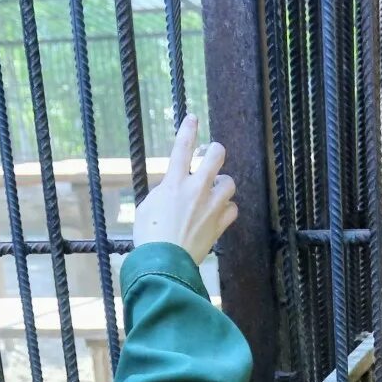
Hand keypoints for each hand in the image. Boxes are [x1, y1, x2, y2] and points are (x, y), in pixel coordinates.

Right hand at [133, 114, 238, 264]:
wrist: (164, 262)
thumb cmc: (149, 236)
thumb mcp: (148, 207)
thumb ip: (164, 193)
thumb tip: (173, 191)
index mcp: (174, 183)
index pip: (182, 148)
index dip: (188, 130)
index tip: (193, 118)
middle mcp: (196, 190)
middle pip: (216, 156)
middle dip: (216, 152)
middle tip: (212, 156)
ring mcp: (211, 207)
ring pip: (230, 183)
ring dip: (223, 184)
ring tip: (216, 190)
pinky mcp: (219, 225)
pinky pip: (233, 209)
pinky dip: (228, 209)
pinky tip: (220, 211)